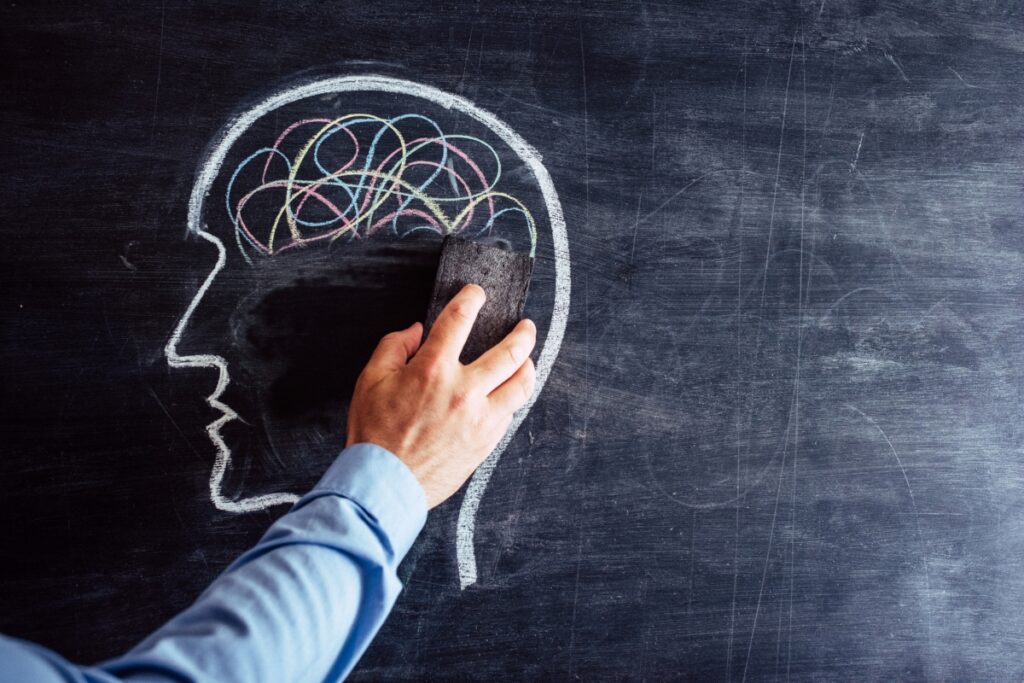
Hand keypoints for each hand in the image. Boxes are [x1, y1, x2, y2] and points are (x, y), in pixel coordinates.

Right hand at [346, 284, 536, 508]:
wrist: (385, 484)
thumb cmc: (374, 434)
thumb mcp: (370, 381)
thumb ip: (393, 347)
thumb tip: (415, 331)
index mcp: (433, 370)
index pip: (460, 320)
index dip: (471, 299)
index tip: (476, 293)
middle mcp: (464, 391)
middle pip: (509, 353)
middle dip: (522, 334)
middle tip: (525, 326)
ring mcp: (480, 418)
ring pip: (521, 386)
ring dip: (528, 367)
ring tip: (527, 359)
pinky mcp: (486, 442)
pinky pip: (510, 413)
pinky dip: (513, 398)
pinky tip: (509, 394)